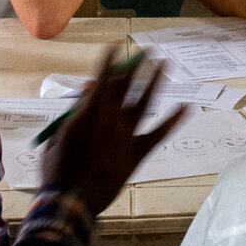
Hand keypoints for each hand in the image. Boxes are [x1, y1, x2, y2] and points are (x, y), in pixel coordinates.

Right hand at [44, 47, 187, 214]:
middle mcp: (112, 117)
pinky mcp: (138, 153)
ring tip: (165, 64)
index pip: (102, 78)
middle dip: (137, 66)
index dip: (109, 60)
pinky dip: (173, 120)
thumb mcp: (60, 133)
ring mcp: (127, 134)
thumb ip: (77, 109)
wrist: (72, 200)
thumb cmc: (59, 167)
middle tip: (149, 51)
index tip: (115, 46)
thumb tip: (90, 87)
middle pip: (126, 86)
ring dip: (156, 81)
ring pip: (145, 102)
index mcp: (90, 111)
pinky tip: (186, 108)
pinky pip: (158, 133)